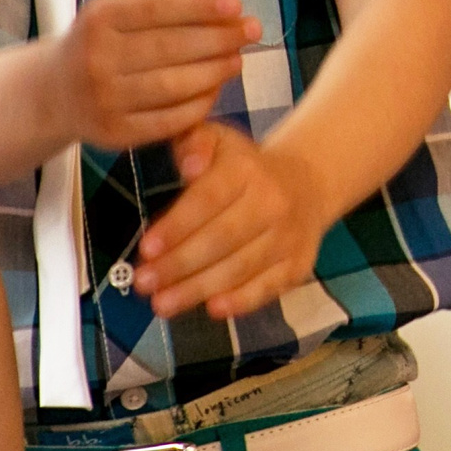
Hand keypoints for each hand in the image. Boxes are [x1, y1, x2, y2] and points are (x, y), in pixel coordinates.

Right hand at [55, 0, 256, 151]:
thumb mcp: (117, 3)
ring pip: (171, 86)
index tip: (236, 4)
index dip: (200, 7)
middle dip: (219, 38)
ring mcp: (103, 101)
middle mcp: (96, 60)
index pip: (156, 10)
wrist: (54, 93)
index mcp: (98, 21)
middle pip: (169, 48)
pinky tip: (215, 89)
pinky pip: (166, 122)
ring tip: (238, 59)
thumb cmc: (100, 39)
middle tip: (252, 31)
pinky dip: (198, 105)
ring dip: (214, 72)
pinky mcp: (113, 134)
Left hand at [135, 121, 330, 319]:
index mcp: (248, 169)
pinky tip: (213, 309)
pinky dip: (242, 301)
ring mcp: (288, 235)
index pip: (209, 199)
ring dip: (198, 289)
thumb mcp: (219, 141)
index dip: (177, 226)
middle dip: (178, 264)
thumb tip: (190, 164)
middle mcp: (274, 201)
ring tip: (161, 304)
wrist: (307, 182)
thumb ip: (194, 142)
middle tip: (143, 283)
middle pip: (222, 238)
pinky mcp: (297, 263)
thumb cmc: (245, 166)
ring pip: (240, 267)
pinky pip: (268, 286)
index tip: (146, 248)